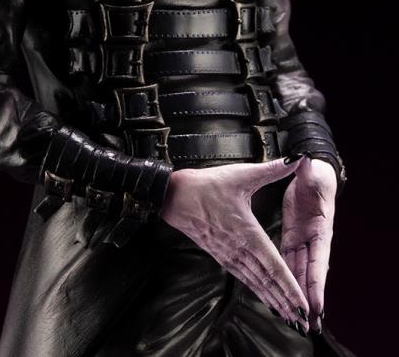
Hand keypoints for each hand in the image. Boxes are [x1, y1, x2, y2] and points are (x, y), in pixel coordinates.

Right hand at [161, 156, 309, 332]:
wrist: (175, 196)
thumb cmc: (208, 185)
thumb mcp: (242, 174)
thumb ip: (271, 169)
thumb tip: (296, 159)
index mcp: (247, 232)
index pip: (273, 266)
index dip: (289, 287)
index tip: (302, 303)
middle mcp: (238, 249)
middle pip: (266, 281)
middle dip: (286, 302)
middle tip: (303, 320)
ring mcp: (228, 254)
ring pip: (254, 283)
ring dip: (272, 300)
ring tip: (288, 316)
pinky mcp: (220, 255)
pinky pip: (242, 277)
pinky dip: (256, 290)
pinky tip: (264, 297)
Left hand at [280, 156, 336, 332]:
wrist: (311, 171)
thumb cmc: (314, 172)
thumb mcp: (310, 170)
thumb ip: (305, 168)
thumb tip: (302, 159)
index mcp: (320, 227)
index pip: (319, 259)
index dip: (317, 282)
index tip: (316, 303)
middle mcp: (313, 237)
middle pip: (310, 272)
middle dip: (308, 297)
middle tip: (308, 322)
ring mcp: (303, 238)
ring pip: (299, 270)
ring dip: (297, 292)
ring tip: (294, 315)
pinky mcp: (292, 236)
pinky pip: (288, 259)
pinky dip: (286, 277)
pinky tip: (281, 291)